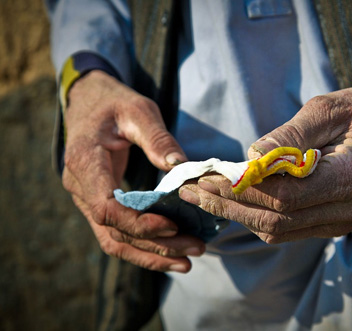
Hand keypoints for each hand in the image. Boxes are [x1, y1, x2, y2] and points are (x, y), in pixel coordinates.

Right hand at [62, 70, 204, 271]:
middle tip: (196, 249)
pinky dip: (142, 248)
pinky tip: (169, 254)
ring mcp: (86, 198)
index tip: (172, 226)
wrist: (88, 101)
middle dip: (156, 245)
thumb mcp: (138, 110)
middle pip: (114, 231)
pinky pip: (116, 234)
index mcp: (84, 161)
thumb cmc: (113, 103)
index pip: (105, 207)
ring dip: (151, 255)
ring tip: (187, 262)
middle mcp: (80, 186)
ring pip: (114, 240)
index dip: (138, 223)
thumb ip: (158, 138)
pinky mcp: (98, 203)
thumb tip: (181, 167)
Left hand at [179, 76, 351, 242]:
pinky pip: (285, 229)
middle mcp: (348, 208)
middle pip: (277, 220)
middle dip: (230, 206)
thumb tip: (251, 155)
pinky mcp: (330, 223)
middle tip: (192, 190)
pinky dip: (254, 216)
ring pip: (277, 230)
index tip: (208, 177)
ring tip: (201, 195)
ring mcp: (340, 221)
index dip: (244, 190)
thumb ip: (290, 136)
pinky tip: (230, 201)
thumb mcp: (325, 109)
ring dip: (236, 214)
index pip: (288, 196)